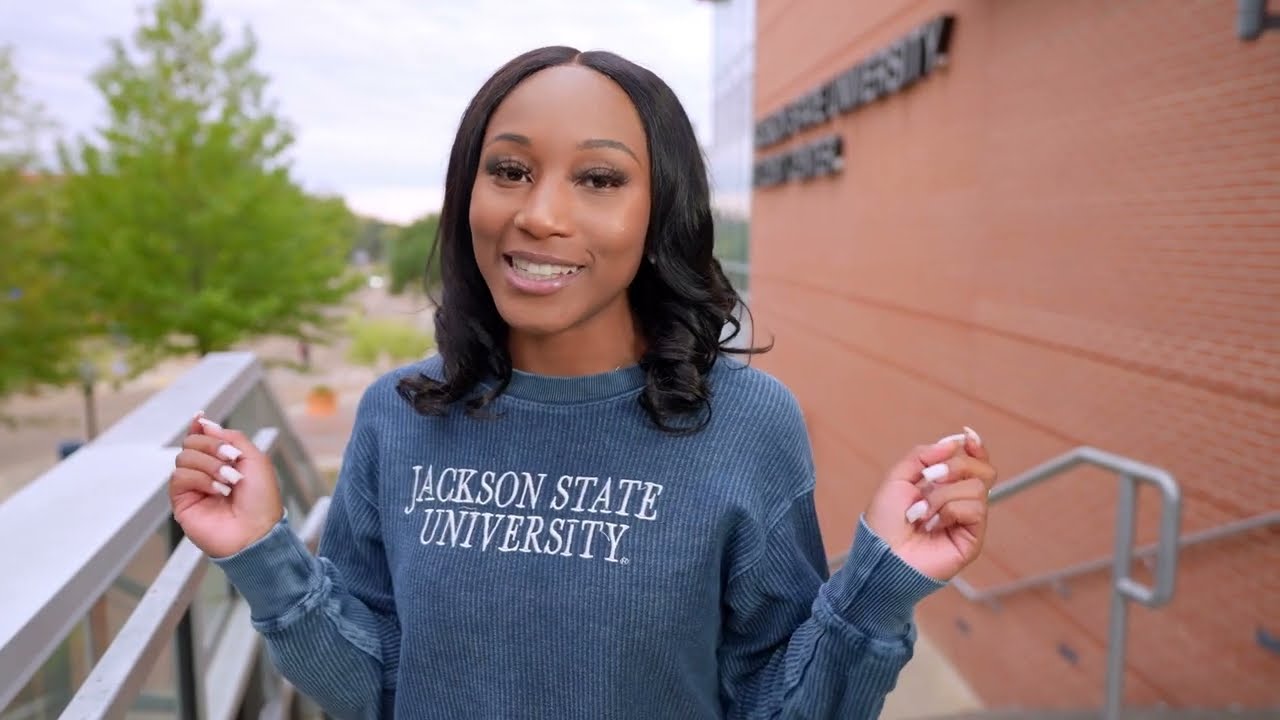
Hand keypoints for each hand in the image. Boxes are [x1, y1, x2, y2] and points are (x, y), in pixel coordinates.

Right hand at [169, 413, 283, 557]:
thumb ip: (232, 437)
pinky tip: (217, 490)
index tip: (200, 417)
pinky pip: (179, 477)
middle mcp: (205, 471)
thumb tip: (206, 423)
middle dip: (212, 446)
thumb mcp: (255, 460)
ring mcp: (193, 486)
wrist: (256, 531)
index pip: (203, 436)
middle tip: (231, 460)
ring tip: (229, 481)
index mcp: (223, 460)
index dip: (199, 426)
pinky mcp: (182, 501)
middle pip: (191, 442)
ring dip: (210, 465)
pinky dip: (200, 479)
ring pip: (184, 457)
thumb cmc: (261, 501)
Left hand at [864, 428, 995, 580]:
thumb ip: (923, 455)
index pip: (974, 462)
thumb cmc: (885, 522)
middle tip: (928, 478)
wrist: (881, 553)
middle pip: (984, 470)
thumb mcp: (897, 478)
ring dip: (941, 495)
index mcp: (944, 486)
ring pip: (977, 487)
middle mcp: (959, 501)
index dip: (977, 447)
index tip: (967, 437)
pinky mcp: (973, 538)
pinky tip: (931, 525)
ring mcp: (968, 521)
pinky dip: (949, 511)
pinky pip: (975, 509)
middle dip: (954, 467)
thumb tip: (955, 442)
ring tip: (920, 512)